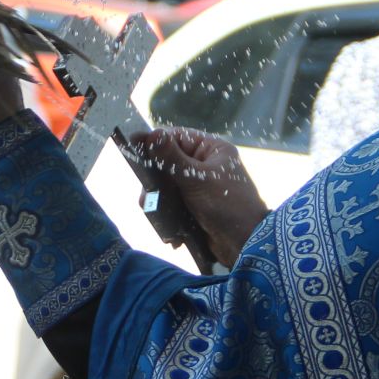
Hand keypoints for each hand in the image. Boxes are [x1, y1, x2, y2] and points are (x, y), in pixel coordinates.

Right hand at [131, 128, 268, 266]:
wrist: (246, 244)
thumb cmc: (226, 205)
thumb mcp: (196, 179)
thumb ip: (172, 158)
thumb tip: (152, 134)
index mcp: (212, 150)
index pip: (177, 138)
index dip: (155, 142)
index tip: (133, 147)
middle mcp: (206, 165)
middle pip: (168, 164)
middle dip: (156, 183)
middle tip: (147, 198)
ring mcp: (201, 187)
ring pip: (168, 188)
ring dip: (161, 205)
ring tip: (159, 218)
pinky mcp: (197, 208)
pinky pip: (174, 206)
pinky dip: (170, 218)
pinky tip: (172, 233)